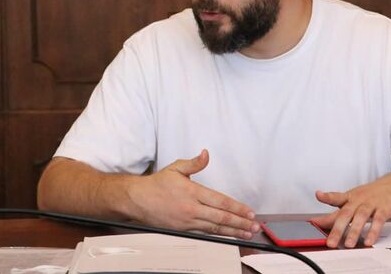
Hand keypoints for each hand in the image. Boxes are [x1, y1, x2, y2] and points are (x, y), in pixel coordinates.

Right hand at [125, 149, 259, 238]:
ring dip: (232, 232)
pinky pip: (205, 233)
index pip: (220, 201)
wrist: (137, 200)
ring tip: (246, 233)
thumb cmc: (157, 184)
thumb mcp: (176, 168)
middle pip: (220, 218)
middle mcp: (191, 209)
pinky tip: (228, 236)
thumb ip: (194, 163)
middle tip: (254, 226)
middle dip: (240, 223)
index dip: (237, 208)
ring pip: (214, 229)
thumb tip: (206, 154)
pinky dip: (219, 235)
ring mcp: (187, 222)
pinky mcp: (183, 230)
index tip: (249, 212)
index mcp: (192, 192)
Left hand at [310, 170, 390, 247]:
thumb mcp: (353, 200)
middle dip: (337, 228)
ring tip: (349, 244)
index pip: (336, 197)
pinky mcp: (385, 208)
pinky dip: (373, 231)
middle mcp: (359, 199)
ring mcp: (372, 203)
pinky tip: (369, 241)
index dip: (327, 196)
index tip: (318, 195)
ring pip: (361, 217)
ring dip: (354, 231)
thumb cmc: (372, 194)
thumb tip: (319, 222)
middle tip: (331, 242)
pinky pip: (378, 220)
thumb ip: (336, 213)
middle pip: (346, 213)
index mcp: (350, 197)